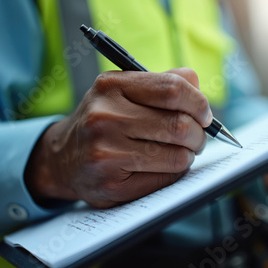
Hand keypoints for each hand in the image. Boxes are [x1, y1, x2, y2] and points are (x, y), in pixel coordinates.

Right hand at [25, 68, 211, 207]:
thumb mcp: (123, 91)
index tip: (204, 114)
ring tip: (179, 152)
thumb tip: (197, 85)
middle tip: (197, 138)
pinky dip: (173, 173)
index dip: (199, 103)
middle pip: (180, 125)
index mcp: (111, 86)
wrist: (63, 158)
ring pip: (178, 156)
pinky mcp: (111, 185)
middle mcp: (104, 117)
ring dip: (188, 155)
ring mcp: (105, 153)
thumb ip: (162, 83)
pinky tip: (161, 167)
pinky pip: (166, 179)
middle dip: (199, 135)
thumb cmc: (105, 120)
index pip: (172, 89)